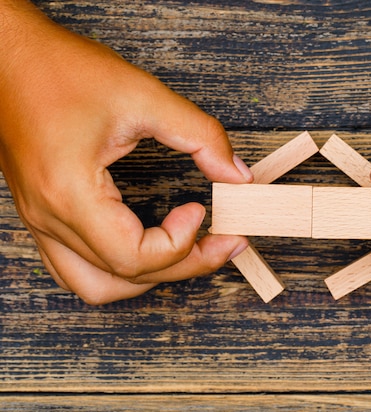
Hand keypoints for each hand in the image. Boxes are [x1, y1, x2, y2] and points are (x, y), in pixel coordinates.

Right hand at [0, 1, 251, 303]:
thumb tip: (237, 175)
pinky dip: (119, 269)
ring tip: (190, 251)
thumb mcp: (144, 96)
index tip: (202, 208)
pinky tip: (150, 246)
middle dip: (185, 264)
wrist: (7, 57)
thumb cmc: (61, 69)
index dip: (181, 243)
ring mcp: (41, 221)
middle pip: (125, 276)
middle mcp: (50, 218)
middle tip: (224, 242)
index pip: (134, 257)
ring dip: (150, 276)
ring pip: (97, 285)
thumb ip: (200, 136)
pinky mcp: (44, 215)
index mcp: (69, 193)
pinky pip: (78, 268)